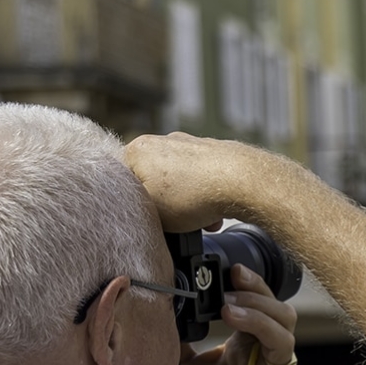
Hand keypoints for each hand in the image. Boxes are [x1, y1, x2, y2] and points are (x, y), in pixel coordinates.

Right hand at [125, 132, 268, 232]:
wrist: (241, 181)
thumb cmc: (193, 195)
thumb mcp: (148, 212)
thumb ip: (136, 209)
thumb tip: (139, 212)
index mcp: (137, 150)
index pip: (123, 181)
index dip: (135, 205)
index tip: (148, 219)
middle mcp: (162, 141)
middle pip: (153, 183)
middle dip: (166, 207)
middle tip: (176, 223)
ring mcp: (189, 144)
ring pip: (180, 184)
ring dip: (188, 206)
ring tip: (200, 220)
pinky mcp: (213, 153)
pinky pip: (201, 181)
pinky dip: (205, 198)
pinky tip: (214, 214)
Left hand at [174, 265, 298, 364]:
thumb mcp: (183, 363)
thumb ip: (184, 336)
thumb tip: (169, 304)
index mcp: (250, 347)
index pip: (268, 307)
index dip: (256, 287)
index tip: (232, 272)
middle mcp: (265, 362)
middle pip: (286, 318)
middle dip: (260, 301)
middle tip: (228, 295)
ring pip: (285, 344)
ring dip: (258, 324)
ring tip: (229, 315)